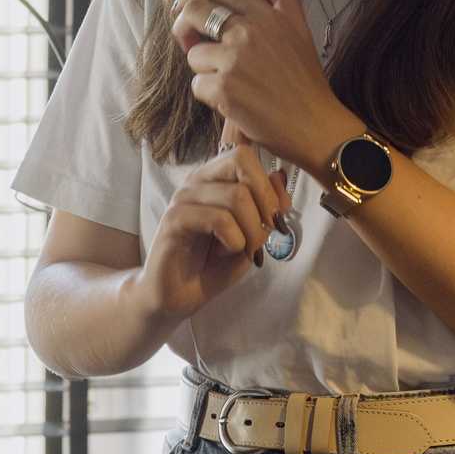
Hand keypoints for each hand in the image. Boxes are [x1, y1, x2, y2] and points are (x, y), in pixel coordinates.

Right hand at [132, 140, 287, 323]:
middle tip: (266, 233)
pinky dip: (235, 240)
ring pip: (236, 195)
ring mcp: (183, 198)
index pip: (245, 155)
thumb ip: (268, 207)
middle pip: (241, 162)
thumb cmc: (212, 266)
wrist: (178, 298)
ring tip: (245, 249)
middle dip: (265, 201)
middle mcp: (197, 181)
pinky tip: (228, 252)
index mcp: (214, 179)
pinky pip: (219, 219)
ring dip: (253, 229)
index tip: (274, 218)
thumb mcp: (252, 236)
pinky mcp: (174, 220)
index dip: (268, 185)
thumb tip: (281, 177)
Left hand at [170, 0, 359, 178]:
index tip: (184, 5)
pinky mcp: (225, 90)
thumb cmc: (306, 81)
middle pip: (192, 10)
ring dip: (203, 70)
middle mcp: (248, 32)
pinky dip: (209, 96)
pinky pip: (197, 86)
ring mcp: (235, 61)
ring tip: (228, 82)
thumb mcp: (299, 29)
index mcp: (265, 14)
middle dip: (181, 25)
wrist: (316, 125)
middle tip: (188, 41)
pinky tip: (231, 102)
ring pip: (193, 55)